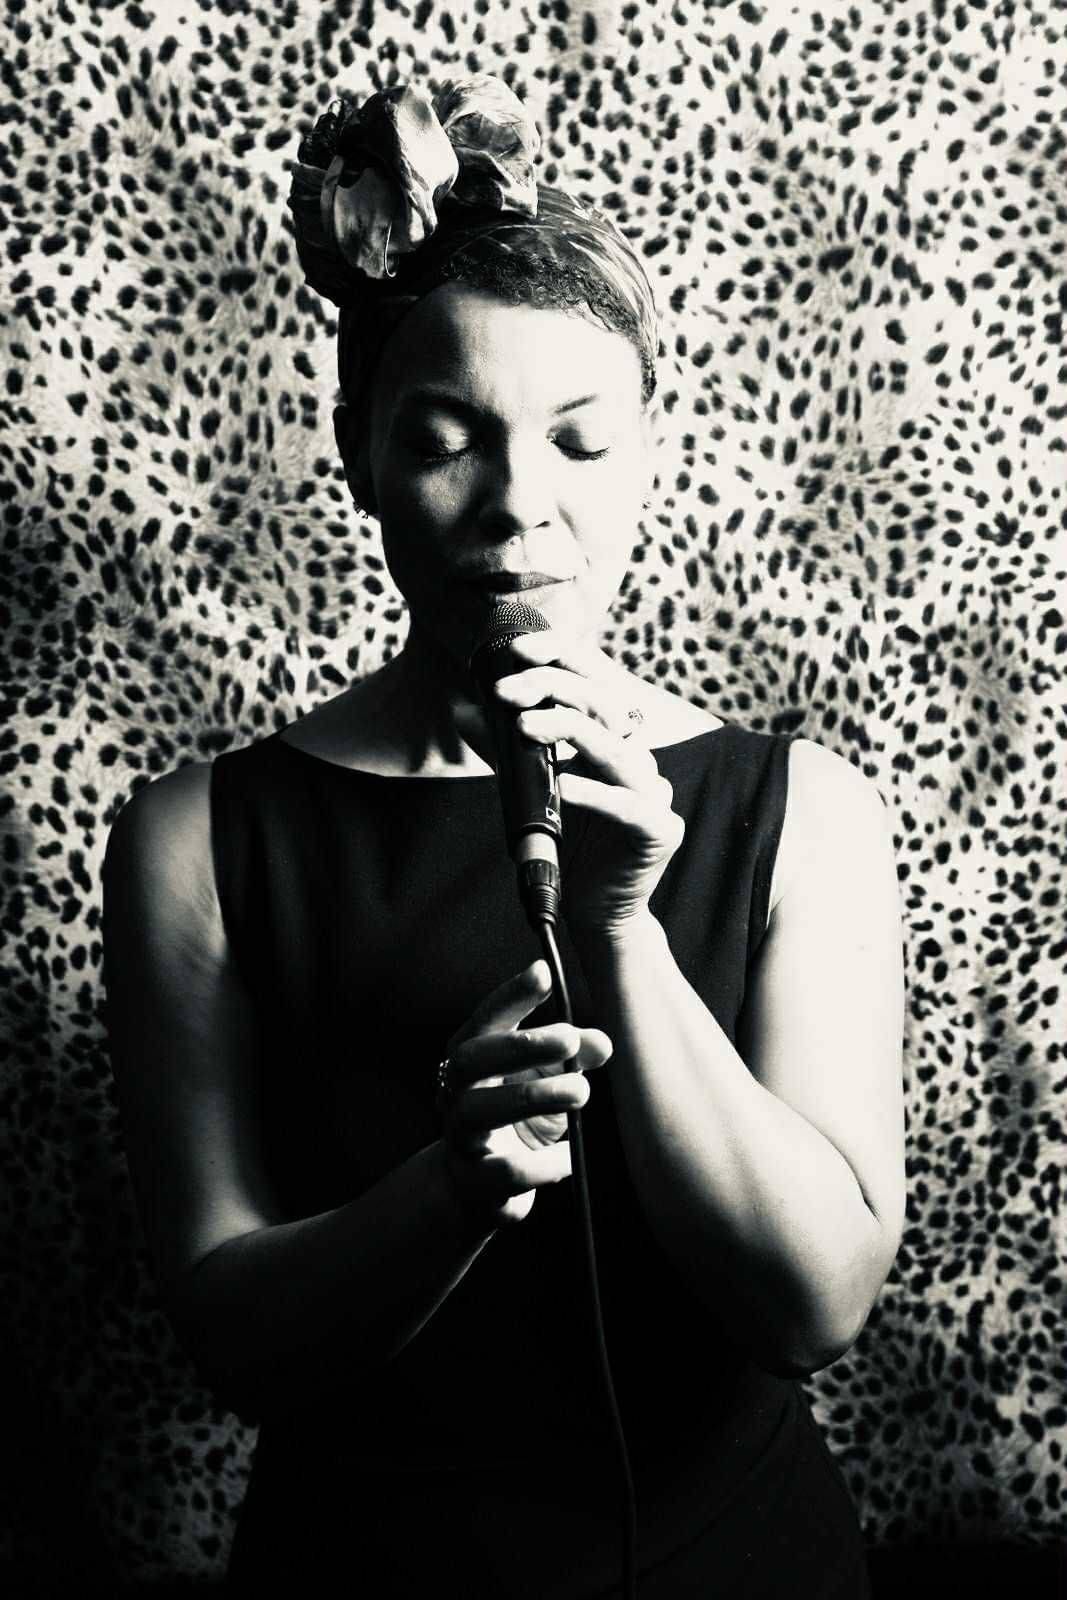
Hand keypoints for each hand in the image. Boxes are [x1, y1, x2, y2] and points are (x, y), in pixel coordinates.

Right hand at [439, 959, 611, 1226]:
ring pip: (479, 1111)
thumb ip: (572, 1056)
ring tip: (582, 1091)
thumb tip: (604, 1043)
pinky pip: (502, 1172)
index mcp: (473, 1058)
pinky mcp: (473, 1182)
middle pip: (472, 1058)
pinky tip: (568, 1158)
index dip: (511, 996)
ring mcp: (460, 1137)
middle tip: (570, 1039)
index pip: (486, 1020)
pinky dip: (541, 1164)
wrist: (481, 1188)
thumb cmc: (519, 1117)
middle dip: (521, 1045)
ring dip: (533, 1096)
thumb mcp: (548, 1079)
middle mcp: (457, 1092)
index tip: (543, 973)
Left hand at [491, 629, 684, 943]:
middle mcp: (637, 759)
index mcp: (613, 741)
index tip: (518, 651)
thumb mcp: (529, 787)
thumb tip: (464, 709)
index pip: (594, 680)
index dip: (561, 657)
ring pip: (615, 748)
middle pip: (603, 705)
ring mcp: (653, 794)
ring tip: (525, 724)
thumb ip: (505, 747)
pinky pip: (628, 806)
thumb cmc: (566, 844)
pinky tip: (563, 786)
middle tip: (506, 691)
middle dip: (552, 688)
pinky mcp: (659, 830)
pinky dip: (594, 793)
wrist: (595, 910)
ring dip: (568, 729)